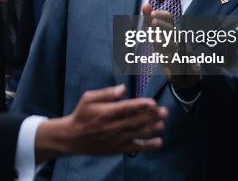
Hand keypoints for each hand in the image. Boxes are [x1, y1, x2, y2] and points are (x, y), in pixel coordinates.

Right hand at [35, 84, 167, 160]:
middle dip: (152, 116)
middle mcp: (113, 126)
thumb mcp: (88, 98)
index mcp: (107, 113)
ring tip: (162, 123)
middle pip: (136, 120)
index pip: (127, 108)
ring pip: (138, 133)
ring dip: (152, 129)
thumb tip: (122, 88)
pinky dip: (148, 145)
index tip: (153, 102)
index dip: (141, 105)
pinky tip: (159, 142)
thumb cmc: (81, 115)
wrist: (72, 137)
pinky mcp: (118, 148)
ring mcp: (116, 139)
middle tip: (164, 111)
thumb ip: (106, 93)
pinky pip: (136, 147)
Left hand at [141, 4, 200, 88]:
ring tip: (155, 39)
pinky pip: (175, 63)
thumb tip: (145, 5)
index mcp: (171, 31)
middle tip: (153, 22)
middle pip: (171, 31)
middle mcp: (177, 40)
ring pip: (173, 47)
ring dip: (164, 43)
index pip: (169, 19)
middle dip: (163, 26)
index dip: (162, 15)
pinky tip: (161, 57)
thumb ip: (150, 21)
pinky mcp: (179, 67)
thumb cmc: (169, 48)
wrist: (186, 70)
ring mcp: (179, 53)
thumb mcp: (159, 35)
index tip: (152, 13)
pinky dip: (170, 60)